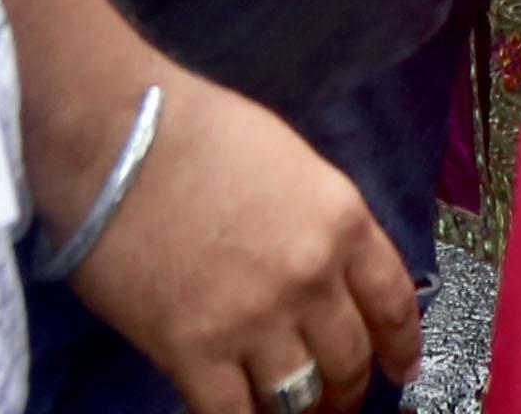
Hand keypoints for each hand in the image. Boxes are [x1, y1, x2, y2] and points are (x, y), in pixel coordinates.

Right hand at [65, 67, 421, 413]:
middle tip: (335, 400)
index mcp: (342, 223)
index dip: (400, 346)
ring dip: (299, 411)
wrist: (119, 139)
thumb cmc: (201, 134)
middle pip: (348, 359)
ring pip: (297, 397)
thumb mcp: (294, 167)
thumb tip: (329, 276)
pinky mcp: (191, 351)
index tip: (401, 370)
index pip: (393, 303)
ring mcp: (253, 319)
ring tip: (291, 413)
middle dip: (346, 388)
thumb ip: (321, 226)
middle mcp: (310, 278)